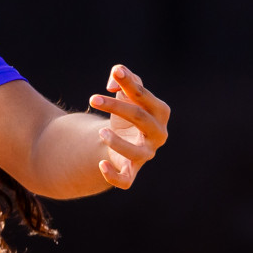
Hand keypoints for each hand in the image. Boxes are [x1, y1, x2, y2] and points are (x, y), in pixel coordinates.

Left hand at [88, 65, 169, 188]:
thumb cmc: (128, 113)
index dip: (130, 84)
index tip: (115, 72)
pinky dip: (114, 176)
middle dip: (116, 106)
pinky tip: (101, 165)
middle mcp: (158, 134)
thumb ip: (123, 81)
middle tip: (92, 98)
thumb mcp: (126, 94)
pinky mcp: (132, 171)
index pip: (144, 97)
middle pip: (139, 118)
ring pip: (135, 152)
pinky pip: (126, 180)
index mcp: (159, 113)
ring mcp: (146, 154)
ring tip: (100, 132)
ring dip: (117, 143)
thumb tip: (114, 78)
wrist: (124, 140)